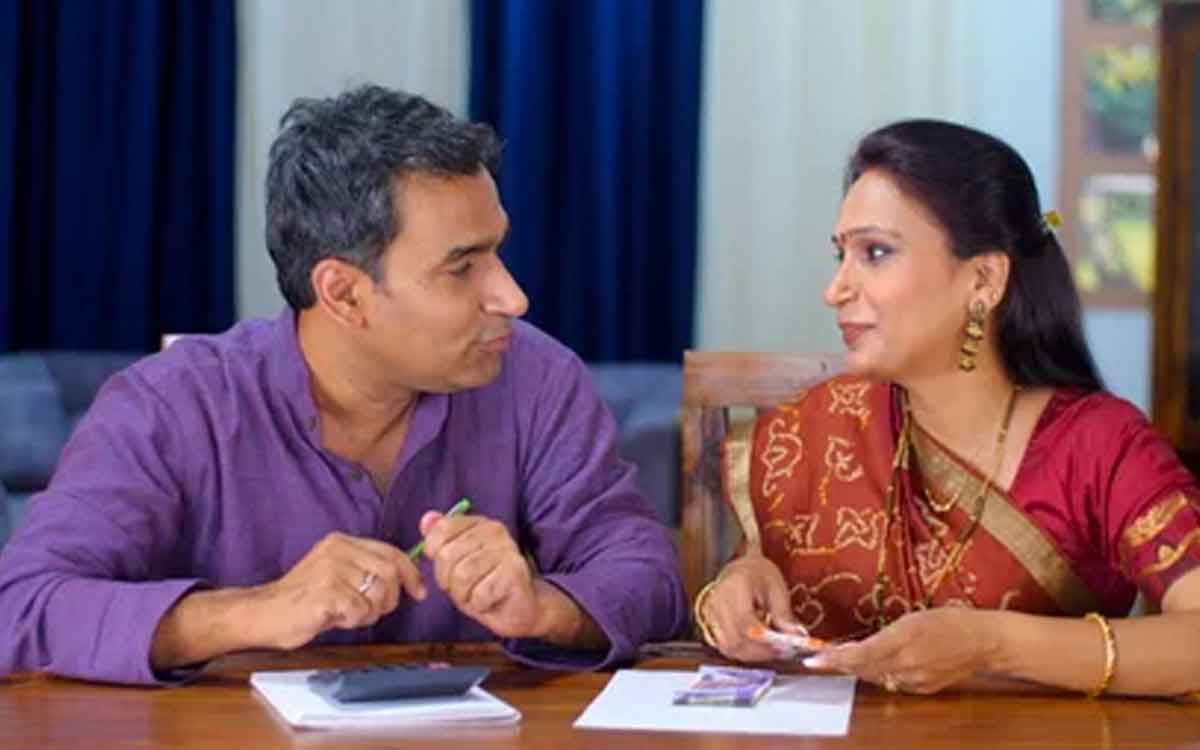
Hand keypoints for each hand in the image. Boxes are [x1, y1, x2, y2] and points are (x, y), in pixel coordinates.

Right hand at [253, 532, 425, 649]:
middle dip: (390, 598)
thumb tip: (407, 580)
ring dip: (370, 612)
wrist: (262, 614)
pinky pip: (360, 610)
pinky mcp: (325, 592)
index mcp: (342, 542)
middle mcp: (338, 550)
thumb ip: (366, 572)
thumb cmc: (303, 600)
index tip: (419, 592)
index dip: (411, 573)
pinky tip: (334, 618)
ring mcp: (331, 570)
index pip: (391, 552)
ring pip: (378, 593)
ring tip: (348, 614)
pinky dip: (353, 620)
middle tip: (372, 611)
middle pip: (390, 573)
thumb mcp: (337, 575)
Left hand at [419, 512, 541, 638]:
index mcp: (479, 523)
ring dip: (463, 594)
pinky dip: (478, 604)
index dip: (434, 554)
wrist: (519, 608)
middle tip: (464, 587)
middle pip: (447, 555)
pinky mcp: (515, 572)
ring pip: (462, 575)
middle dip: (447, 580)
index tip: (447, 567)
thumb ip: (440, 538)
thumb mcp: (456, 562)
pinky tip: (489, 601)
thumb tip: (427, 519)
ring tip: (476, 595)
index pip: (441, 530)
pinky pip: (479, 593)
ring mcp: (507, 550)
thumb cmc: (483, 584)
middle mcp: (494, 531)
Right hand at [699, 554, 805, 661]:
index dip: (764, 639)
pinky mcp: (711, 624)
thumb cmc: (760, 575)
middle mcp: (717, 601)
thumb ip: (784, 615)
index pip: (745, 621)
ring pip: (729, 647)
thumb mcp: (777, 589)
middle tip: (781, 652)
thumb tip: (796, 637)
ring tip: (771, 651)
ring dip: (752, 655)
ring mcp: (711, 614)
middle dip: (760, 652)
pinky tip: (758, 649)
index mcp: (735, 586)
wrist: (742, 568)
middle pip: (735, 639)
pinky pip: (725, 647)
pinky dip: (743, 653)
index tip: (783, 646)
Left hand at [803, 607, 1001, 693]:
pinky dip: (882, 674)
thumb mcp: (912, 619)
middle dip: (842, 664)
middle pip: (863, 669)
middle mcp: (907, 665)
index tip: (813, 660)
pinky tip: (882, 663)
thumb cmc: (948, 621)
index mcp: (903, 640)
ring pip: (877, 677)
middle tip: (823, 656)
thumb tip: (860, 649)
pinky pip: (893, 683)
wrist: (982, 642)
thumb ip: (885, 636)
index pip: (859, 655)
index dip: (834, 659)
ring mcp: (915, 680)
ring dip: (861, 668)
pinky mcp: (923, 689)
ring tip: (848, 657)